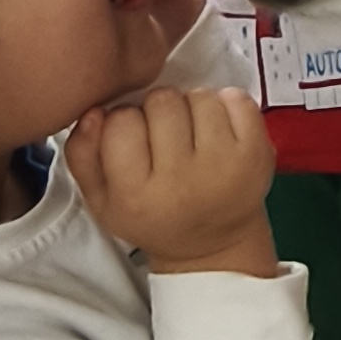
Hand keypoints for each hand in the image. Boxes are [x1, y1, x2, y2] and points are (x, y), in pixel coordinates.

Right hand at [67, 82, 275, 274]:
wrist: (212, 244)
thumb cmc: (154, 216)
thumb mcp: (102, 200)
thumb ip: (83, 154)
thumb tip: (94, 112)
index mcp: (137, 196)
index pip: (120, 121)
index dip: (123, 121)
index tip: (133, 139)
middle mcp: (182, 182)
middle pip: (161, 101)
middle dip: (158, 111)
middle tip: (164, 136)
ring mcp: (225, 166)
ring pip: (198, 95)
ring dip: (191, 106)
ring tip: (190, 134)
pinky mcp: (257, 153)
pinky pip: (236, 98)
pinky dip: (226, 104)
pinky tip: (217, 129)